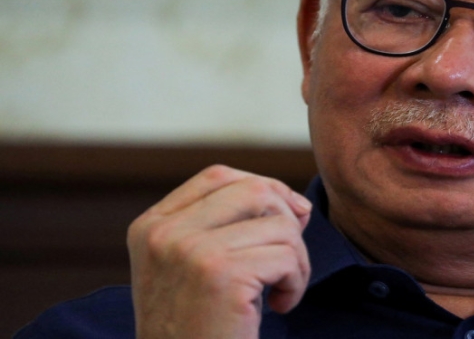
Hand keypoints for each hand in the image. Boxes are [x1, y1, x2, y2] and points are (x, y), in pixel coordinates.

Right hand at [127, 165, 311, 338]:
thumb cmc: (198, 331)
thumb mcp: (194, 272)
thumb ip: (228, 228)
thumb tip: (296, 203)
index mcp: (150, 227)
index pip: (218, 176)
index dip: (263, 188)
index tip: (287, 218)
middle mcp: (164, 234)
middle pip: (254, 190)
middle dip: (286, 222)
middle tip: (286, 262)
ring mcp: (189, 251)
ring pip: (278, 223)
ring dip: (295, 259)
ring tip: (279, 291)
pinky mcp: (221, 275)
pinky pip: (287, 256)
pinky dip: (296, 282)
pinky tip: (278, 306)